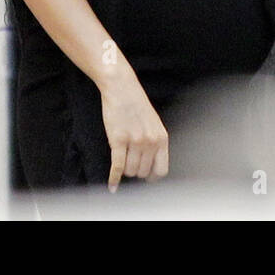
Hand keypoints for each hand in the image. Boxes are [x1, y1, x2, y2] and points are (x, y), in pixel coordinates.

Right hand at [99, 65, 167, 191]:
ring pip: (130, 170)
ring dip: (125, 171)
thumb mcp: (153, 123)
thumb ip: (154, 142)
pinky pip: (117, 166)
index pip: (161, 170)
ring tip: (122, 161)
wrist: (121, 88)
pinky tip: (112, 186)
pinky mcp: (118, 139)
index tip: (145, 176)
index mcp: (162, 138)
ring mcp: (135, 141)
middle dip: (135, 171)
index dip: (151, 176)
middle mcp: (151, 141)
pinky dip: (113, 178)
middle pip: (143, 172)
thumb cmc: (136, 104)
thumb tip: (150, 165)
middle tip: (129, 162)